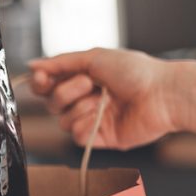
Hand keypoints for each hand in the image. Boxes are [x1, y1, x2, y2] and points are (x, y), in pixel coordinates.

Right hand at [28, 48, 184, 150]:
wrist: (162, 94)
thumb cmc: (135, 71)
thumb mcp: (94, 58)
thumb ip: (60, 62)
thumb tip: (32, 64)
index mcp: (82, 79)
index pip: (48, 85)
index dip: (41, 83)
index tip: (43, 78)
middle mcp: (85, 100)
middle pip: (52, 104)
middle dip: (66, 92)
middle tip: (88, 83)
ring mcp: (93, 120)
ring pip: (63, 121)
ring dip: (81, 108)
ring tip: (104, 100)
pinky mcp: (101, 138)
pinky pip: (78, 137)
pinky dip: (87, 126)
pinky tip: (103, 117)